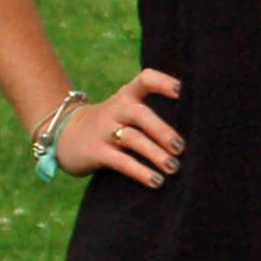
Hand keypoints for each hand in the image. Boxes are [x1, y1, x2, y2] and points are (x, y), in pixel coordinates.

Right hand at [54, 69, 185, 187]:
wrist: (64, 134)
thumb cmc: (112, 122)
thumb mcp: (126, 110)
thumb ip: (153, 113)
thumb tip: (196, 130)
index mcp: (127, 95)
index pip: (145, 79)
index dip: (163, 82)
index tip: (182, 91)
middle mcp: (116, 109)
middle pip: (141, 114)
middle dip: (163, 131)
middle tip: (181, 147)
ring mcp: (104, 130)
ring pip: (132, 139)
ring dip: (155, 154)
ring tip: (173, 167)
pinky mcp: (95, 152)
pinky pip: (121, 161)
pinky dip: (140, 172)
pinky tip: (156, 181)